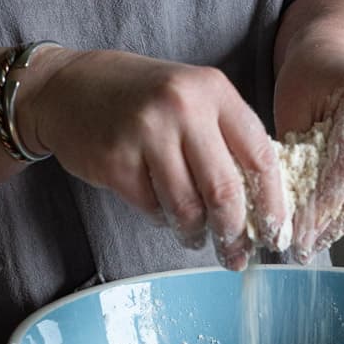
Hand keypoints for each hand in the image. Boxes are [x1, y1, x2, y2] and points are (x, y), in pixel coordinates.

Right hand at [18, 48, 286, 269]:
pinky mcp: (116, 161)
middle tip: (237, 255)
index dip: (273, 204)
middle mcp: (183, 107)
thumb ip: (226, 137)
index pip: (260, 157)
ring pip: (187, 208)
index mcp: (214, 91)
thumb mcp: (192, 97)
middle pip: (225, 191)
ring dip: (195, 234)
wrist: (68, 87)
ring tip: (195, 238)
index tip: (276, 234)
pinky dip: (162, 220)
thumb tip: (260, 202)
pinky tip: (161, 212)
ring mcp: (146, 134)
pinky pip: (153, 210)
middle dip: (235, 233)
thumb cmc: (140, 98)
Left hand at [274, 34, 343, 263]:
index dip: (323, 206)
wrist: (337, 58)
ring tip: (317, 238)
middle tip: (306, 245)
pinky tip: (335, 220)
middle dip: (336, 221)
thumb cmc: (310, 80)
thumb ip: (297, 158)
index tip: (299, 233)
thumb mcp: (292, 110)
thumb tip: (290, 214)